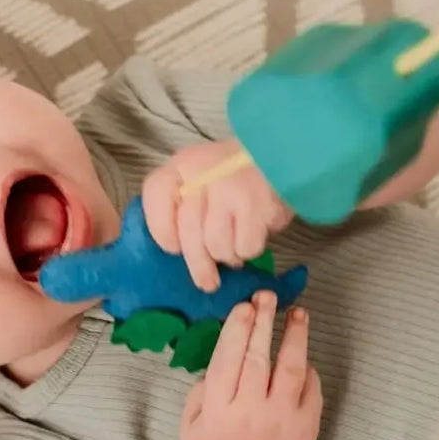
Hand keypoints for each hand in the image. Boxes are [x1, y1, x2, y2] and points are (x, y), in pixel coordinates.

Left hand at [141, 138, 292, 292]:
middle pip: (187, 231)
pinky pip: (243, 246)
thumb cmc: (235, 178)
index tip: (174, 247)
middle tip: (207, 282)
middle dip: (198, 264)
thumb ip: (182, 208)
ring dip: (227, 254)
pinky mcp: (252, 202)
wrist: (283, 157)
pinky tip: (252, 235)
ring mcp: (227, 186)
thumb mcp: (201, 181)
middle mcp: (201, 171)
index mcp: (181, 164)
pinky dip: (248, 249)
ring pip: (215, 244)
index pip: (155, 196)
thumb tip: (176, 253)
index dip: (162, 230)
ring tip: (235, 246)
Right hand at [179, 291, 322, 439]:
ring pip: (290, 367)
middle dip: (263, 322)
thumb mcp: (191, 430)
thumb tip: (216, 362)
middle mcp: (251, 411)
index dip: (237, 329)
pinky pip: (311, 388)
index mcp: (219, 411)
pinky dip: (308, 368)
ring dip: (294, 336)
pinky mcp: (307, 426)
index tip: (243, 307)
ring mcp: (282, 418)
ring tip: (296, 313)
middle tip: (266, 297)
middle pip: (258, 357)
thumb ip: (198, 394)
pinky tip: (303, 354)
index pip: (227, 360)